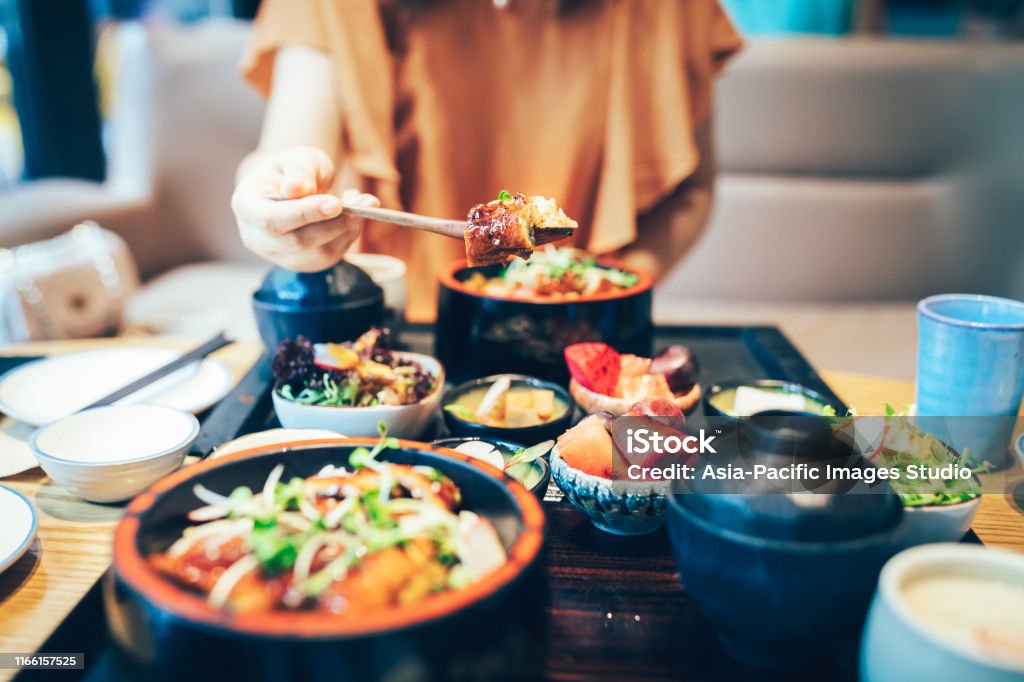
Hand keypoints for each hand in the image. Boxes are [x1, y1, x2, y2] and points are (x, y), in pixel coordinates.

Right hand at [231, 146, 379, 271]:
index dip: (304, 214)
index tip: (336, 203)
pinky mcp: (300, 264)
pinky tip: (354, 217)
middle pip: (297, 242)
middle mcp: (255, 237)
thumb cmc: (292, 170)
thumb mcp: (296, 158)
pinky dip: (348, 238)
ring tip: (363, 203)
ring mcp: (277, 255)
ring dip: (347, 230)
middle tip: (365, 202)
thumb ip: (299, 171)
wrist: (292, 186)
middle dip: (334, 224)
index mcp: (245, 206)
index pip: (271, 220)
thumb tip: (297, 189)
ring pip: (317, 254)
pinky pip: (329, 258)